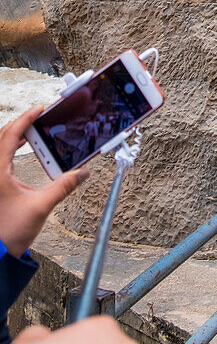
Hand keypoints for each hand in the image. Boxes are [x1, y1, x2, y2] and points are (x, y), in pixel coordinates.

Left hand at [0, 106, 88, 258]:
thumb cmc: (8, 233)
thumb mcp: (40, 207)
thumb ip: (63, 187)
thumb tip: (82, 173)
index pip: (10, 135)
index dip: (26, 119)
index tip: (39, 110)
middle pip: (2, 137)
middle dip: (20, 124)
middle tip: (38, 117)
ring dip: (14, 135)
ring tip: (31, 130)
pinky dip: (10, 148)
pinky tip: (20, 149)